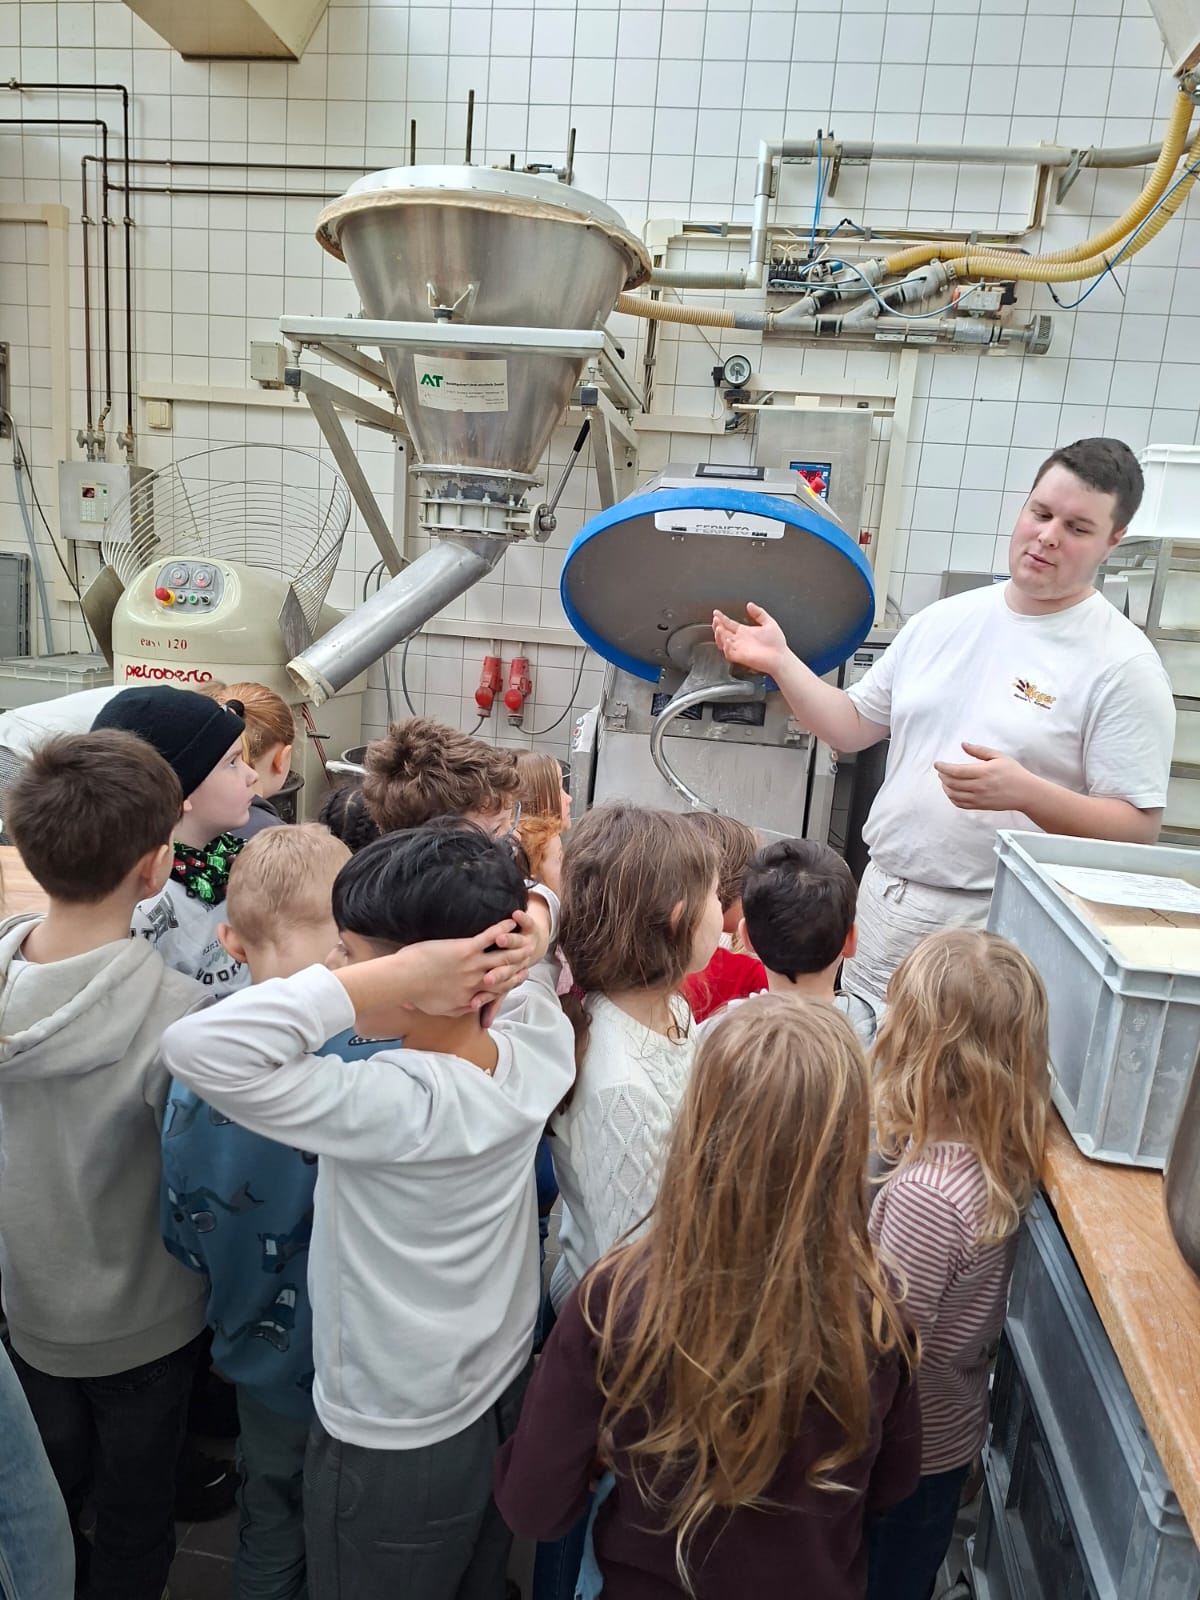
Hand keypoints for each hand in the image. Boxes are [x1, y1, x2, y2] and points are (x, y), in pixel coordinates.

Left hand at [339, 915, 532, 1021]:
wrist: (404, 981)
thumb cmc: (416, 995)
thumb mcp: (441, 1010)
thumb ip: (457, 1008)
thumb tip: (465, 1008)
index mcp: (471, 996)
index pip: (498, 989)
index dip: (512, 981)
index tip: (521, 975)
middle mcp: (477, 982)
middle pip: (506, 971)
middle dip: (520, 962)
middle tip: (530, 953)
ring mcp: (473, 965)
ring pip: (503, 955)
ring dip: (516, 945)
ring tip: (525, 937)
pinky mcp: (465, 949)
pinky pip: (489, 937)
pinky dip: (502, 928)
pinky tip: (510, 920)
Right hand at [712, 602, 789, 678]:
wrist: (780, 657)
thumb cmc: (777, 644)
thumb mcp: (769, 623)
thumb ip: (759, 613)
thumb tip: (750, 605)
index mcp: (745, 632)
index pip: (729, 623)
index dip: (722, 618)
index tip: (716, 612)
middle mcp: (740, 640)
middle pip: (723, 632)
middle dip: (718, 625)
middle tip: (716, 619)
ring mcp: (739, 649)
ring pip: (722, 642)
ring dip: (719, 635)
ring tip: (719, 628)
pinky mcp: (740, 657)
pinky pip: (728, 652)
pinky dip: (725, 646)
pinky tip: (726, 640)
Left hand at [933, 743, 1034, 812]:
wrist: (1026, 792)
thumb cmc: (1013, 773)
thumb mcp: (999, 756)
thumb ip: (979, 750)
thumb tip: (963, 744)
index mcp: (983, 772)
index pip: (956, 771)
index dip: (943, 767)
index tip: (937, 764)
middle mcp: (979, 786)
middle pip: (952, 783)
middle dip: (942, 776)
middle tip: (941, 771)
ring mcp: (979, 798)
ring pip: (954, 795)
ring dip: (945, 787)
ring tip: (945, 781)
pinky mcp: (980, 806)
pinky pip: (960, 804)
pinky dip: (952, 798)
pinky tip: (952, 792)